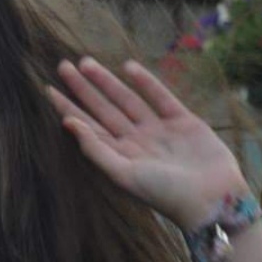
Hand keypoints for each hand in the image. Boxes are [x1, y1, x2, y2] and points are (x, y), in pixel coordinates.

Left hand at [47, 57, 250, 230]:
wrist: (212, 199)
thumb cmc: (164, 194)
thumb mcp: (123, 174)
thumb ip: (95, 149)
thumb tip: (68, 123)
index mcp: (120, 157)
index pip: (87, 127)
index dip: (68, 108)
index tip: (49, 88)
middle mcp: (136, 142)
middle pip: (103, 110)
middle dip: (84, 89)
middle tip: (63, 66)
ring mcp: (159, 131)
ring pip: (127, 100)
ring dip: (107, 82)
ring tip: (86, 62)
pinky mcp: (184, 122)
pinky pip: (160, 97)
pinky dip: (145, 82)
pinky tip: (128, 67)